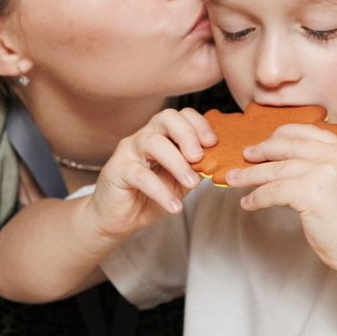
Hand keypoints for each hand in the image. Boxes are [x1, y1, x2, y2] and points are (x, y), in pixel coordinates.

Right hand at [87, 108, 213, 237]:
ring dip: (177, 163)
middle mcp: (145, 136)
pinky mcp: (116, 170)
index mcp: (163, 135)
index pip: (182, 115)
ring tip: (192, 184)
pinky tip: (174, 206)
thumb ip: (196, 169)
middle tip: (199, 157)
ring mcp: (129, 151)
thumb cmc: (150, 196)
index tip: (214, 144)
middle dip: (188, 134)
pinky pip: (140, 175)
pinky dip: (160, 191)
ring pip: (153, 142)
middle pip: (166, 117)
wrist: (119, 219)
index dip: (199, 125)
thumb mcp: (180, 182)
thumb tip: (220, 161)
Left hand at [225, 124, 336, 272]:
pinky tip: (248, 203)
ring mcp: (325, 172)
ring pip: (276, 169)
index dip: (280, 136)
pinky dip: (256, 197)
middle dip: (261, 151)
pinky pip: (273, 191)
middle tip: (244, 156)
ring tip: (233, 179)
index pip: (305, 131)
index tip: (264, 143)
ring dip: (250, 174)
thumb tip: (279, 165)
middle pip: (287, 145)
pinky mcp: (311, 193)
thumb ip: (318, 168)